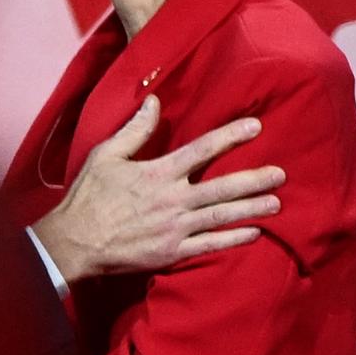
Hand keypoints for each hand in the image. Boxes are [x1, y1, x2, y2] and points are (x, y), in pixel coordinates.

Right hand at [31, 96, 282, 282]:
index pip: (202, 149)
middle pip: (222, 186)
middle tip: (281, 173)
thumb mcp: (105, 155)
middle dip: (255, 179)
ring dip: (252, 209)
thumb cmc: (88, 196)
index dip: (231, 137)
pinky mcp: (172, 252)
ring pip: (222, 216)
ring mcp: (175, 228)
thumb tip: (154, 102)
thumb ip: (134, 129)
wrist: (74, 243)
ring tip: (277, 202)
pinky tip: (254, 233)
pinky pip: (210, 245)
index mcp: (158, 172)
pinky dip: (234, 239)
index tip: (256, 127)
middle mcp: (173, 199)